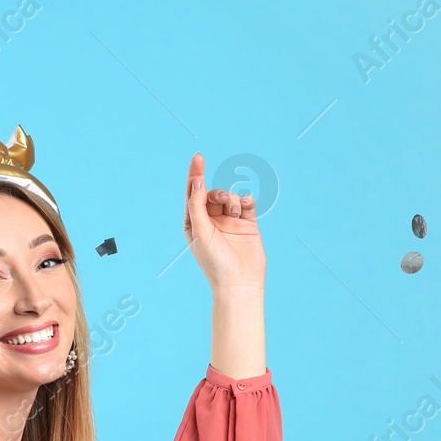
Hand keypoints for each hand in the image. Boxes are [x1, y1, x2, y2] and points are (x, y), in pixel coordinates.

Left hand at [185, 152, 266, 290]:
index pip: (193, 193)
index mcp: (194, 223)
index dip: (195, 174)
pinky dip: (246, 201)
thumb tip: (197, 180)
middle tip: (222, 200)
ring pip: (231, 197)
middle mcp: (211, 221)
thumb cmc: (215, 261)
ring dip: (233, 200)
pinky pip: (247, 204)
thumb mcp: (200, 231)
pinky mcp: (247, 225)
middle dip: (218, 193)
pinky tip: (246, 207)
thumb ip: (197, 204)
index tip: (198, 157)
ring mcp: (230, 222)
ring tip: (235, 213)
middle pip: (213, 193)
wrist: (240, 282)